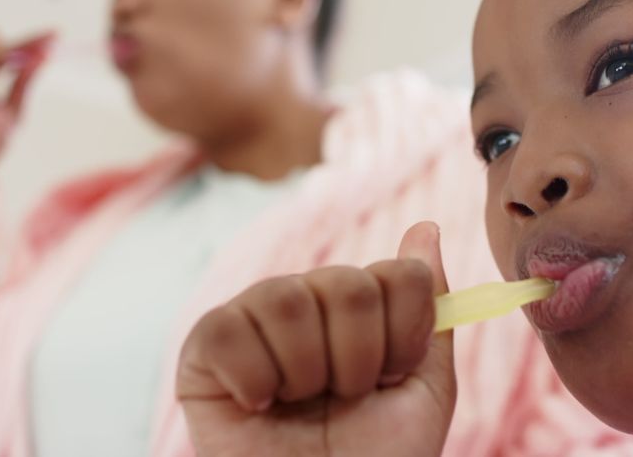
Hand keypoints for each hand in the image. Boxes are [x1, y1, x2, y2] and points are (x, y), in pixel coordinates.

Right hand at [177, 222, 456, 456]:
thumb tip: (426, 227)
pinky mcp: (204, 347)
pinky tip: (257, 406)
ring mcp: (254, 318)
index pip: (399, 275)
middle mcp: (306, 299)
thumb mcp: (424, 390)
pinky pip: (228, 328)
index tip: (391, 378)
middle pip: (347, 284)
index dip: (404, 338)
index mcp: (358, 304)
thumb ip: (428, 309)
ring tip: (297, 405)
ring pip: (285, 297)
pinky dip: (253, 379)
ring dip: (305, 372)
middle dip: (356, 362)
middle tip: (342, 399)